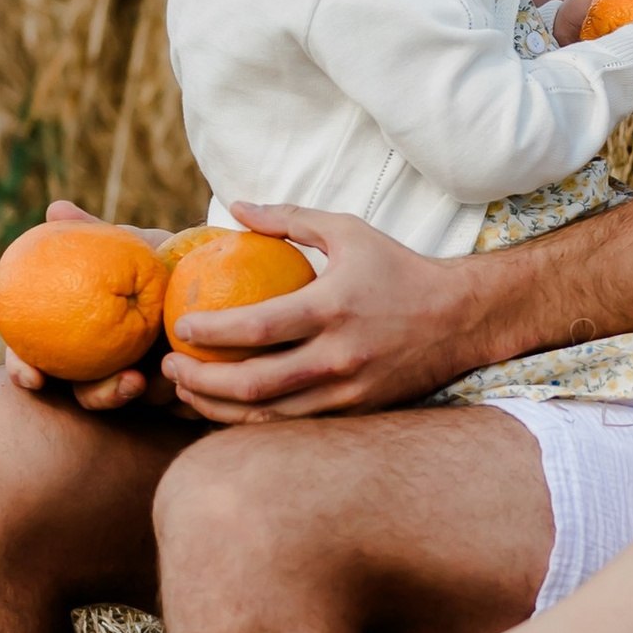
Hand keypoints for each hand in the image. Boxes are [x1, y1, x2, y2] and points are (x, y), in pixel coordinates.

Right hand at [0, 198, 182, 410]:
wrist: (210, 269)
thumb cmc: (158, 255)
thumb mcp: (129, 243)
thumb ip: (92, 232)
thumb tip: (55, 209)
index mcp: (77, 337)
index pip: (36, 359)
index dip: (24, 371)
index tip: (33, 378)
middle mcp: (105, 366)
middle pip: (87, 396)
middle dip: (102, 397)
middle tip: (128, 382)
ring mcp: (143, 383)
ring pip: (136, 403)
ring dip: (150, 395)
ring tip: (166, 374)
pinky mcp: (182, 392)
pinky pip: (179, 405)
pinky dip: (183, 396)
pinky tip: (192, 383)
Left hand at [158, 205, 482, 417]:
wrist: (462, 318)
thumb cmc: (398, 268)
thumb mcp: (347, 231)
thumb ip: (288, 218)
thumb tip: (235, 207)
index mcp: (333, 307)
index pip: (256, 328)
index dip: (208, 333)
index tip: (180, 327)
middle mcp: (340, 356)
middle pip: (253, 384)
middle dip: (200, 382)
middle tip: (171, 369)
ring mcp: (349, 391)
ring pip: (269, 416)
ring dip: (219, 410)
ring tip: (188, 394)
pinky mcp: (357, 412)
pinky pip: (294, 426)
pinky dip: (254, 422)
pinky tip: (228, 409)